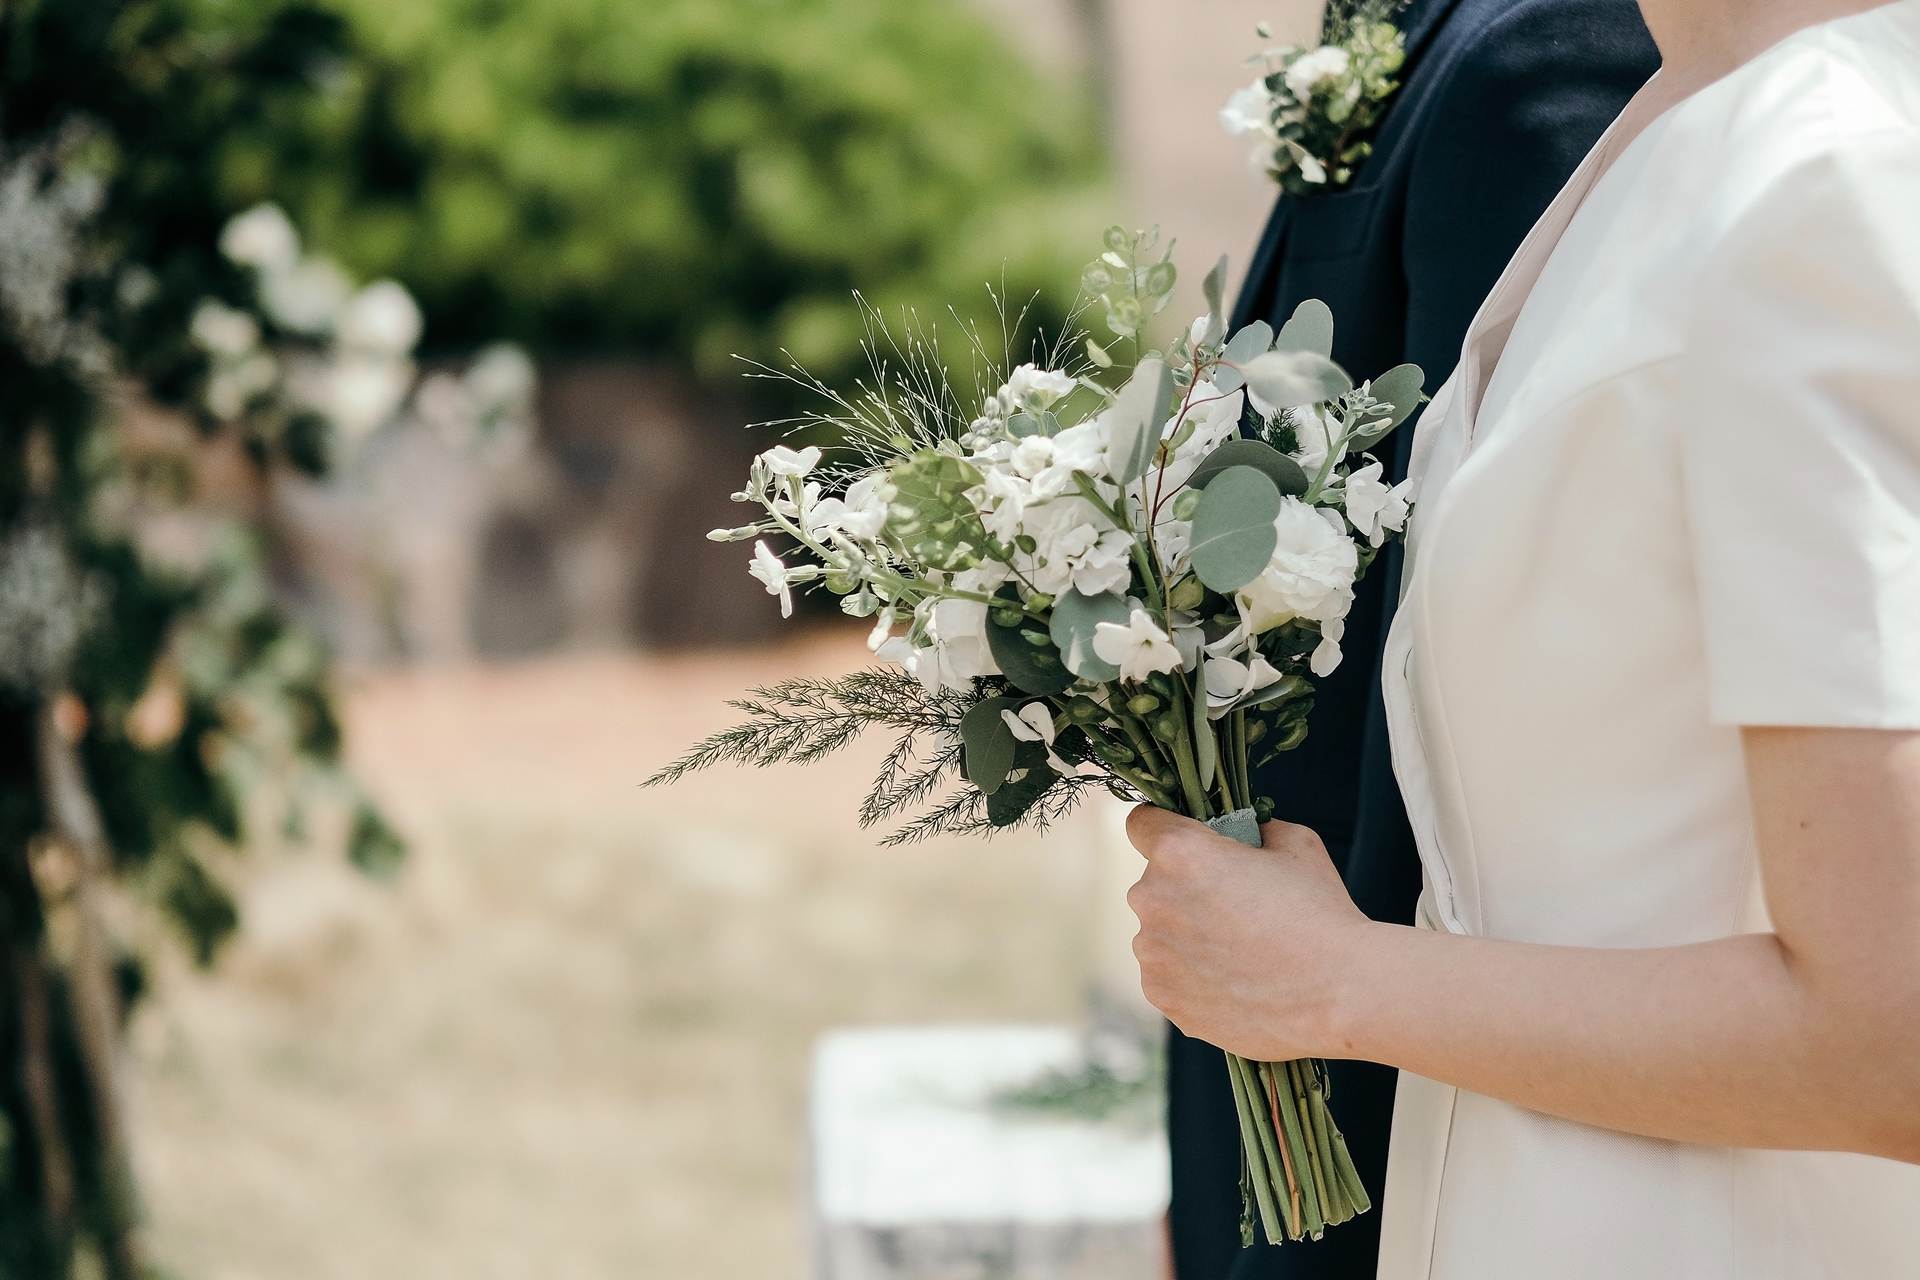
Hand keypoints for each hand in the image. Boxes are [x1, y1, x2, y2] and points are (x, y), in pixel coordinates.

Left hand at [1124, 806, 1371, 1061]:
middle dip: (1185, 889)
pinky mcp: (1163, 997)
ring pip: (1159, 933)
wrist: (1341, 994)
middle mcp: (1152, 900)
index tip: (1186, 842)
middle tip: (1234, 907)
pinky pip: (1167, 975)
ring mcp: (1153, 954)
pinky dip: (1191, 977)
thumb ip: (1253, 830)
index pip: (1142, 824)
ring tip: (1241, 953)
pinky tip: (1235, 982)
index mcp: (1179, 853)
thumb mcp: (1295, 843)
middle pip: (1155, 883)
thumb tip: (1243, 836)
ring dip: (1186, 936)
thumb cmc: (1321, 913)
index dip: (1165, 828)